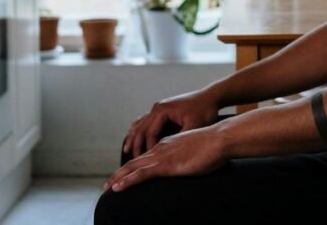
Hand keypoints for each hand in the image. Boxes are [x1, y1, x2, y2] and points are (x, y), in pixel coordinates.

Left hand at [105, 127, 226, 192]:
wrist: (220, 138)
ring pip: (133, 168)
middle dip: (119, 174)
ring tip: (107, 188)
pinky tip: (118, 188)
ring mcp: (162, 156)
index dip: (133, 167)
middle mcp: (161, 148)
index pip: (146, 157)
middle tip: (108, 184)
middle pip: (134, 162)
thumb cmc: (215, 146)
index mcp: (168, 144)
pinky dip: (127, 181)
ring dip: (118, 179)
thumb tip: (191, 164)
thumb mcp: (198, 152)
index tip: (124, 176)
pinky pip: (141, 174)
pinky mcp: (165, 165)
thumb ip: (189, 158)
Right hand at [124, 89, 219, 158]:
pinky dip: (138, 131)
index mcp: (163, 110)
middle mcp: (157, 108)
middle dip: (136, 146)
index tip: (148, 163)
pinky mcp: (162, 110)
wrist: (211, 97)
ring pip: (140, 124)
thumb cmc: (205, 111)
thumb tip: (168, 153)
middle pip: (140, 129)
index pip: (150, 133)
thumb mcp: (194, 126)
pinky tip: (136, 139)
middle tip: (132, 162)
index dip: (148, 149)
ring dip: (133, 138)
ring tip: (127, 151)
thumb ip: (180, 139)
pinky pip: (145, 121)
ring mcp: (159, 108)